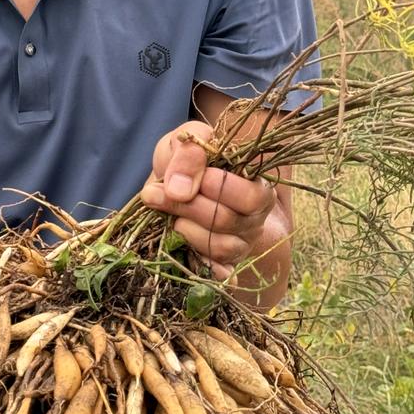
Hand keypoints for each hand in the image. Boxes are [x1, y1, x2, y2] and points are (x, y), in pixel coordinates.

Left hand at [141, 121, 277, 281]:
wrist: (170, 183)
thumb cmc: (183, 160)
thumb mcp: (182, 142)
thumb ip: (187, 154)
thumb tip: (179, 190)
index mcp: (256, 184)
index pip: (250, 196)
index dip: (216, 188)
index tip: (180, 179)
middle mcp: (255, 217)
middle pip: (229, 221)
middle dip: (188, 207)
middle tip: (157, 193)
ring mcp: (240, 242)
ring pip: (220, 247)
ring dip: (184, 229)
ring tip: (165, 213)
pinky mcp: (223, 263)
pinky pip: (215, 272)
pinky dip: (196, 261)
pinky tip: (179, 245)